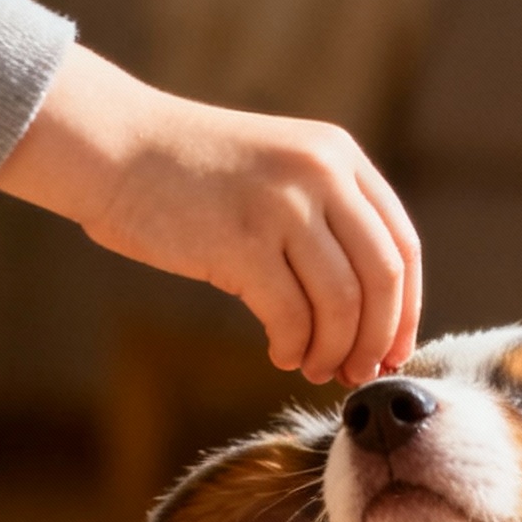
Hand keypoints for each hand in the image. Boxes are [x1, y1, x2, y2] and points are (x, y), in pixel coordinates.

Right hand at [0, 44, 421, 384]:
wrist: (116, 147)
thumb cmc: (192, 177)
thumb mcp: (279, 175)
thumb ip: (327, 221)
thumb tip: (369, 316)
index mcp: (340, 157)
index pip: (403, 246)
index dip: (405, 311)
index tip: (393, 352)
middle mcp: (321, 173)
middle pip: (383, 279)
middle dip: (376, 340)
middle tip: (357, 374)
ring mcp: (282, 205)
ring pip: (343, 304)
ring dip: (333, 351)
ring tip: (311, 366)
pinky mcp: (242, 241)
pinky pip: (292, 316)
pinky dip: (293, 348)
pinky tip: (279, 353)